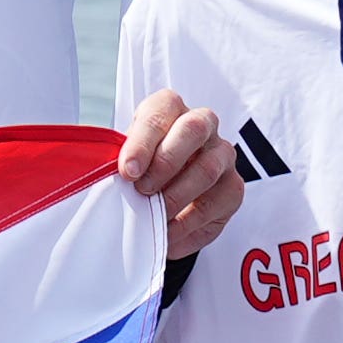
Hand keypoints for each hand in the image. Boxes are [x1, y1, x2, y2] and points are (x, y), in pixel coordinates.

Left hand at [117, 89, 244, 261]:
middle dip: (165, 162)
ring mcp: (222, 155)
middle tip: (143, 189)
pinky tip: (168, 233)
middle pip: (194, 129)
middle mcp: (203, 124)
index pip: (160, 113)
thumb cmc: (141, 169)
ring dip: (176, 196)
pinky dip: (188, 224)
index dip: (143, 142)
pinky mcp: (233, 189)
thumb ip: (121, 163)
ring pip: (208, 169)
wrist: (163, 194)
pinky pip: (215, 205)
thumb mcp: (126, 159)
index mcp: (170, 109)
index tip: (127, 171)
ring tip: (153, 215)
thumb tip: (110, 181)